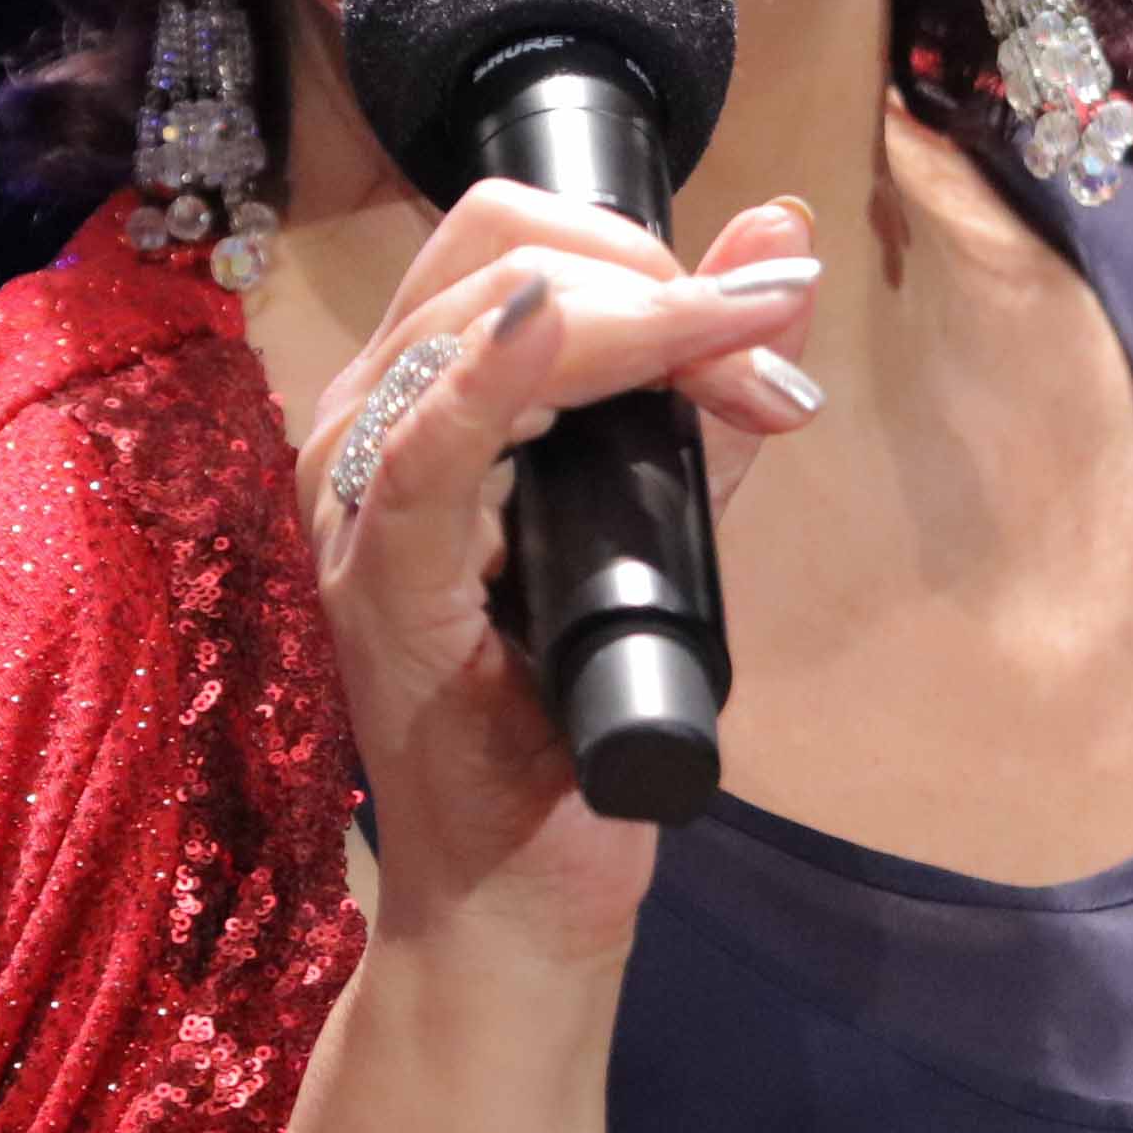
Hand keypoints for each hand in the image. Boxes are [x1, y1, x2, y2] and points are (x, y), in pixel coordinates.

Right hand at [290, 179, 823, 958]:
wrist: (520, 894)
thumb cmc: (570, 714)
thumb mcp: (658, 521)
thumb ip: (702, 387)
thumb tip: (776, 239)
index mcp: (414, 399)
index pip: (509, 238)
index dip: (648, 245)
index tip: (770, 307)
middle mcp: (362, 426)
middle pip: (494, 250)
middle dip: (656, 278)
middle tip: (764, 356)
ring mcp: (356, 503)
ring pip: (473, 319)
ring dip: (635, 322)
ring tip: (744, 372)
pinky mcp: (382, 584)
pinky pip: (426, 449)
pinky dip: (488, 379)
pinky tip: (543, 329)